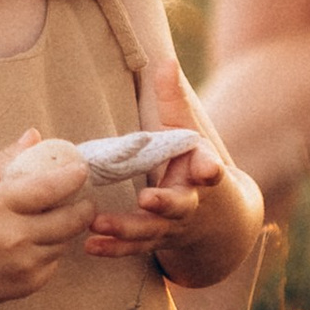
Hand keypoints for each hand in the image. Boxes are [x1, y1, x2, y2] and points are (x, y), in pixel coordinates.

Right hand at [0, 132, 91, 301]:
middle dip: (83, 207)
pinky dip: (50, 251)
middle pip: (69, 219)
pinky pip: (53, 263)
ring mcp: (21, 264)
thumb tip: (35, 136)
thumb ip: (3, 159)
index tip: (82, 169)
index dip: (71, 177)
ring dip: (65, 229)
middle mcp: (13, 237)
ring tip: (51, 219)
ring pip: (64, 242)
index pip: (48, 188)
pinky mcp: (26, 284)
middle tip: (84, 199)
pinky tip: (33, 244)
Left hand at [83, 59, 226, 259]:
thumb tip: (166, 60)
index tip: (208, 169)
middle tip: (147, 199)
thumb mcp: (188, 133)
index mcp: (201, 175)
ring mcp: (171, 227)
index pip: (210, 171)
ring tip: (98, 224)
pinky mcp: (154, 241)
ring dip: (126, 229)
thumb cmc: (193, 165)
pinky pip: (133, 249)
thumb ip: (174, 101)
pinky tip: (90, 246)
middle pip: (179, 206)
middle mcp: (190, 204)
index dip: (209, 169)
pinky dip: (112, 249)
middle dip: (165, 203)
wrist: (218, 222)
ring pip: (151, 231)